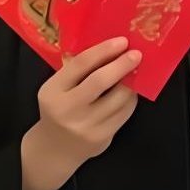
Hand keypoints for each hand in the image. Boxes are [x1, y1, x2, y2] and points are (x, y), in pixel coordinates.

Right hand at [21, 37, 141, 189]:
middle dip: (122, 65)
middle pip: (100, 81)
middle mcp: (67, 108)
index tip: (122, 41)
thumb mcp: (58, 89)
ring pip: (118, 98)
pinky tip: (131, 92)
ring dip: (131, 83)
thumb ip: (77, 72)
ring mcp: (86, 125)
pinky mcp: (102, 137)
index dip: (103, 51)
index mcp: (52, 91)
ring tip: (136, 72)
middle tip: (137, 53)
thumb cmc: (60, 108)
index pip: (80, 65)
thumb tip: (112, 48)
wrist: (55, 148)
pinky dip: (131, 99)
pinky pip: (124, 113)